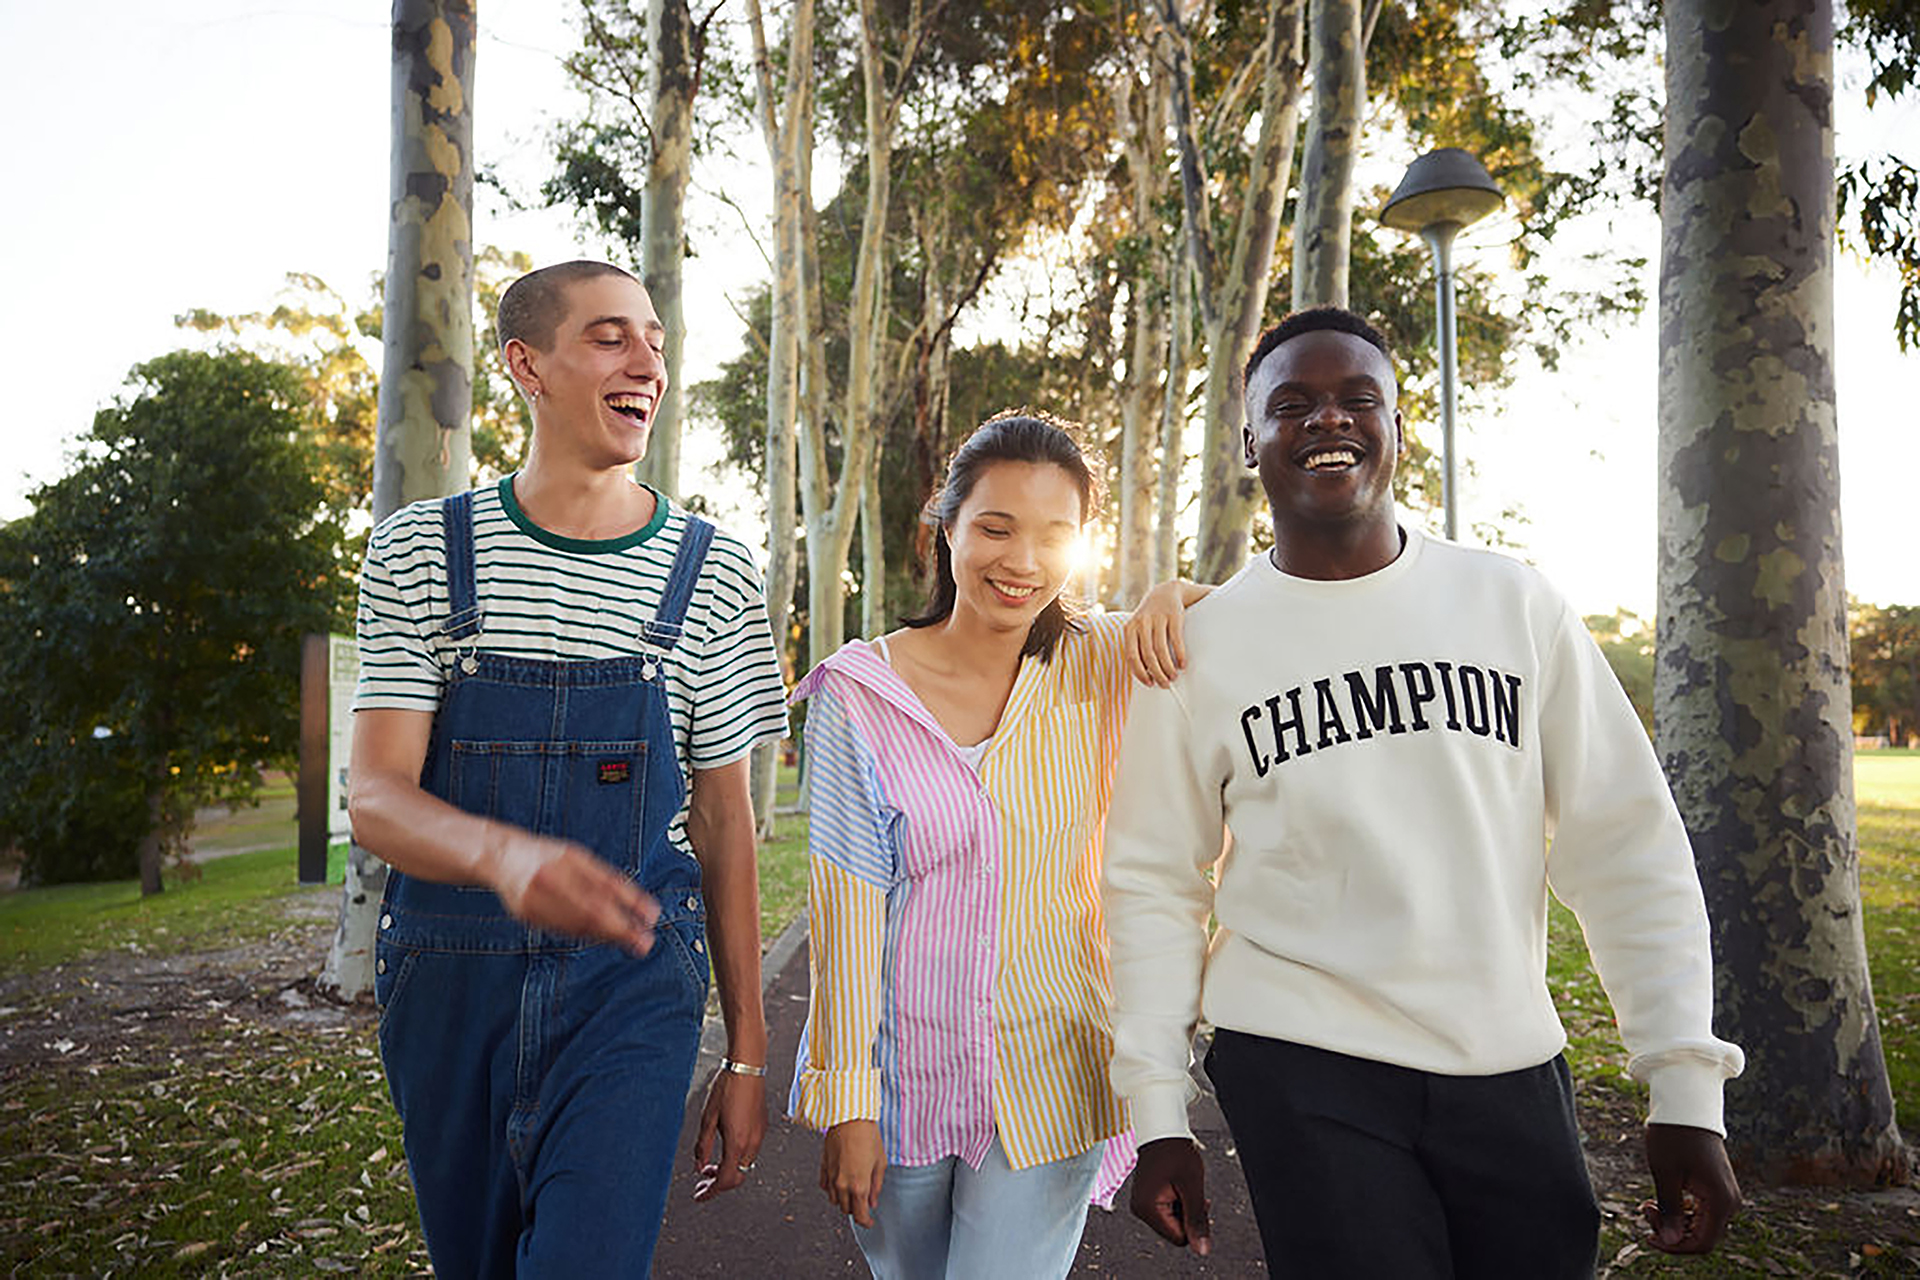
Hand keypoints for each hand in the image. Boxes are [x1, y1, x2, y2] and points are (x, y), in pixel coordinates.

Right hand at [485, 830, 657, 953]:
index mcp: (568, 859)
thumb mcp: (578, 857)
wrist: (502, 856)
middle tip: (645, 942)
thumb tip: (636, 903)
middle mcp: (552, 878)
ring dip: (607, 936)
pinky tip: (601, 938)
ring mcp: (536, 897)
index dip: (631, 902)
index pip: (606, 884)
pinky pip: (562, 929)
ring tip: (630, 942)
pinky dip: (585, 935)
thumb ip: (603, 878)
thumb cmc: (548, 856)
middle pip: (593, 909)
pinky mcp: (526, 914)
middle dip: (622, 929)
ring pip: (578, 924)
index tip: (652, 916)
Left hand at [692, 1067, 767, 1200]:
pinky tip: (723, 1149)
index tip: (698, 1196)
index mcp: (737, 1143)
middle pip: (737, 1176)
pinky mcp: (762, 1127)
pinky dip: (735, 1159)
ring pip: (744, 1165)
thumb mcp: (707, 1118)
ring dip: (727, 1170)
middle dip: (718, 1184)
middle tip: (701, 1182)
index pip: (725, 1180)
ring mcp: (759, 1135)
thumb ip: (703, 1146)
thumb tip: (699, 1167)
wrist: (747, 1067)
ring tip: (709, 1166)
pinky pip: (749, 1152)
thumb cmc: (726, 1089)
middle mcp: (752, 1143)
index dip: (710, 1191)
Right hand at [821, 1119, 886, 1228]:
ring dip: (844, 1200)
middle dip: (856, 1209)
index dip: (866, 1222)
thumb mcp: (880, 1162)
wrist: (850, 1118)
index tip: (870, 1222)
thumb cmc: (867, 1136)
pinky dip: (832, 1189)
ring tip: (853, 1190)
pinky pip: (825, 1187)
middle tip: (864, 1202)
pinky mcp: (823, 1167)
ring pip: (835, 1200)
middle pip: (847, 1210)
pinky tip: (840, 1182)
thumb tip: (873, 1201)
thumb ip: (876, 1185)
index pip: (860, 1215)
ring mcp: (831, 1177)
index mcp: (859, 1186)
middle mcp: (842, 1185)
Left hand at [1125, 579, 1204, 686]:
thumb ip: (1138, 646)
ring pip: (1161, 650)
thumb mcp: (1139, 628)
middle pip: (1148, 655)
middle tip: (1164, 683)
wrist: (1166, 592)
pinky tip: (1182, 664)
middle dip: (1157, 673)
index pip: (1131, 656)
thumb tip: (1145, 672)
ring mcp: (1157, 618)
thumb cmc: (1151, 617)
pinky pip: (1176, 640)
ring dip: (1168, 667)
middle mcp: (1141, 623)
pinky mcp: (1173, 615)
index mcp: (1130, 628)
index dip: (1140, 673)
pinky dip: (1180, 655)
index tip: (1149, 683)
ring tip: (1173, 675)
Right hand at [1130, 1136, 1210, 1254]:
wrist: (1162, 1131)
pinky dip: (1178, 1202)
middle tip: (1189, 1190)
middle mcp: (1140, 1210)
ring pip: (1173, 1223)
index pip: (1179, 1238)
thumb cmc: (1176, 1153)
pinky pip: (1167, 1213)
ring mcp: (1142, 1205)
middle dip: (1188, 1214)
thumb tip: (1202, 1250)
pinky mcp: (1146, 1200)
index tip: (1195, 1199)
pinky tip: (1177, 1186)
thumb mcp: (1192, 1187)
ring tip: (1182, 1185)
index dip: (1193, 1222)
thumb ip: (1197, 1220)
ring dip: (1184, 1207)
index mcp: (1147, 1209)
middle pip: (1176, 1232)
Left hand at [1641, 1123, 1739, 1253]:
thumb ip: (1670, 1210)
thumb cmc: (1673, 1136)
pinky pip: (1701, 1212)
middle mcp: (1729, 1201)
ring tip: (1649, 1204)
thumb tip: (1671, 1242)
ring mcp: (1725, 1195)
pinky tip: (1659, 1201)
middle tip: (1645, 1209)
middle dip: (1671, 1233)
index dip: (1674, 1247)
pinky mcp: (1717, 1188)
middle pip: (1702, 1237)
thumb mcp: (1665, 1174)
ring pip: (1701, 1226)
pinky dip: (1681, 1213)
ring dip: (1674, 1222)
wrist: (1686, 1106)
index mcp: (1720, 1200)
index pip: (1702, 1244)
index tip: (1648, 1236)